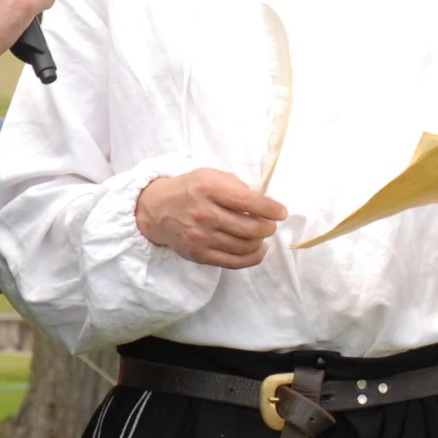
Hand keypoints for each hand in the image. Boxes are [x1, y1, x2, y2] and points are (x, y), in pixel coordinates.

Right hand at [137, 169, 288, 268]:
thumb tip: (264, 203)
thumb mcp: (210, 176)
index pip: (248, 202)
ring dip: (260, 241)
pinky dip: (252, 258)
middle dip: (268, 227)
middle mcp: (204, 214)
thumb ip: (237, 186)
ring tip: (260, 235)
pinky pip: (234, 262)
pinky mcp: (199, 254)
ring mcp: (200, 237)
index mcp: (208, 189)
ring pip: (244, 246)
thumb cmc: (190, 190)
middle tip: (269, 224)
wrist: (157, 209)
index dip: (271, 209)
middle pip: (250, 228)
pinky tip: (258, 250)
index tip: (281, 212)